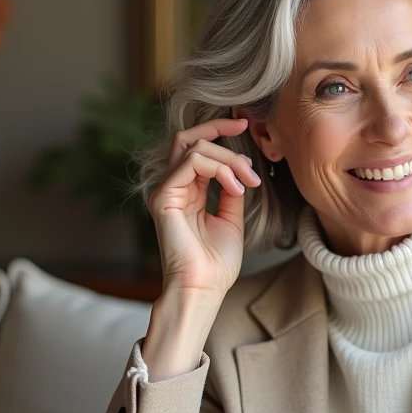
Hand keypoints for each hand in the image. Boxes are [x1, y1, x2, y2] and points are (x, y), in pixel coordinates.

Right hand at [146, 117, 262, 297]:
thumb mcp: (231, 217)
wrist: (204, 288)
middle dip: (220, 131)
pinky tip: (235, 187)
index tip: (245, 124)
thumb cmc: (216, 263)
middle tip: (248, 136)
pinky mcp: (163, 198)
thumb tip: (238, 166)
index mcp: (188, 191)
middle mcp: (173, 188)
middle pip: (189, 138)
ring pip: (193, 147)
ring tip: (247, 180)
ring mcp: (166, 191)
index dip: (219, 131)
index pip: (197, 147)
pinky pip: (191, 164)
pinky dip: (219, 168)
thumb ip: (231, 190)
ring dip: (228, 158)